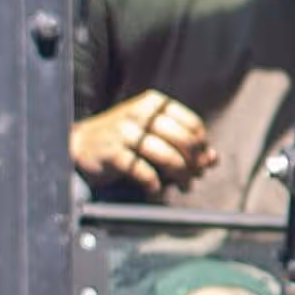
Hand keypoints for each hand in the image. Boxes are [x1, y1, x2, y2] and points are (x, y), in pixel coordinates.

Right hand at [71, 90, 211, 195]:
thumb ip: (182, 142)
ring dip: (180, 177)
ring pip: (168, 157)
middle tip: (194, 178)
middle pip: (184, 141)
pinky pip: (144, 172)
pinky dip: (155, 185)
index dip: (202, 147)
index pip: (192, 124)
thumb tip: (213, 158)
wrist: (81, 144)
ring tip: (182, 186)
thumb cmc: (123, 139)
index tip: (202, 162)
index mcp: (154, 104)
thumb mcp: (153, 133)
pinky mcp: (113, 153)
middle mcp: (141, 114)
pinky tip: (155, 190)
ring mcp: (126, 132)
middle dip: (195, 164)